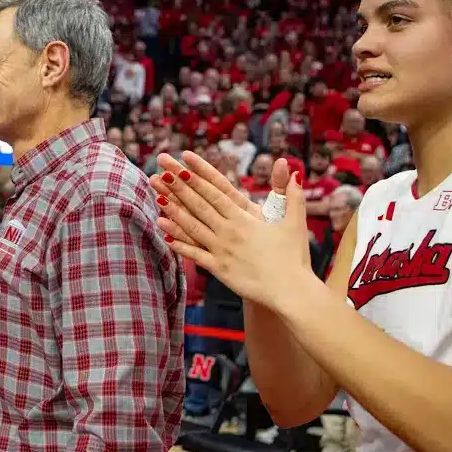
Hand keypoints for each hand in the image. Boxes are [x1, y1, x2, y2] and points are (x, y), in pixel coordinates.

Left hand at [149, 151, 312, 308]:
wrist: (290, 291)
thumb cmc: (294, 257)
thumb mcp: (294, 221)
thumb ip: (290, 194)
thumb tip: (293, 168)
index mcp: (245, 217)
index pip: (216, 191)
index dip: (198, 174)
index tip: (183, 160)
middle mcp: (229, 231)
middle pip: (199, 204)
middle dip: (178, 185)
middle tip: (161, 170)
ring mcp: (221, 250)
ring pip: (192, 226)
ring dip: (173, 210)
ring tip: (156, 195)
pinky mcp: (219, 269)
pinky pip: (194, 254)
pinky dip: (178, 243)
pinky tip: (164, 232)